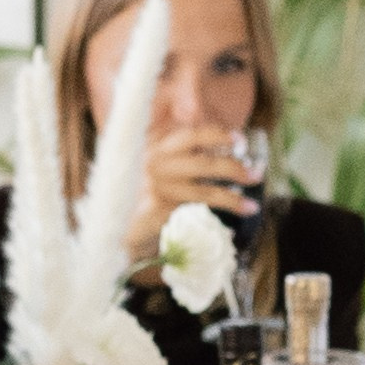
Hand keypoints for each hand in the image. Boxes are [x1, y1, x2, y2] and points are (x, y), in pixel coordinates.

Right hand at [125, 127, 258, 274]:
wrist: (109, 230)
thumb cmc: (135, 199)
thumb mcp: (152, 171)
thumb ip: (177, 158)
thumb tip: (219, 152)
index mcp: (153, 148)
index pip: (190, 135)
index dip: (217, 134)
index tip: (239, 139)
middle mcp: (153, 164)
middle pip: (203, 161)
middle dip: (234, 166)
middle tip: (255, 174)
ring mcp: (155, 188)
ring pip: (204, 188)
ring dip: (232, 195)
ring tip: (251, 202)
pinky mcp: (158, 211)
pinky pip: (197, 210)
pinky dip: (220, 214)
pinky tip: (235, 219)